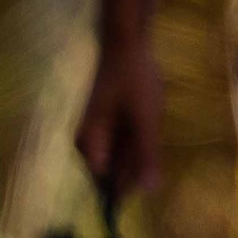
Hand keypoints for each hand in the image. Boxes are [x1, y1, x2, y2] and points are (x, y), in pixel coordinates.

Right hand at [75, 38, 162, 205]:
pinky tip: (146, 114)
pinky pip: (128, 141)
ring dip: (142, 144)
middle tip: (147, 126)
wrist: (127, 45)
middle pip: (117, 169)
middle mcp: (88, 145)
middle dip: (140, 157)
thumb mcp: (145, 120)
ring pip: (126, 155)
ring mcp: (99, 134)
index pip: (108, 182)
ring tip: (145, 116)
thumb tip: (149, 191)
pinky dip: (141, 134)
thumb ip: (146, 155)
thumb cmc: (134, 81)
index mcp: (89, 147)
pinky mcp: (109, 125)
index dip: (131, 182)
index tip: (147, 159)